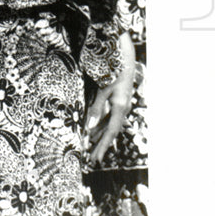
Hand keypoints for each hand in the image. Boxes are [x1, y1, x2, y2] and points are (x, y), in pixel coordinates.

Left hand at [86, 32, 136, 164]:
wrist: (125, 56)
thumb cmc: (113, 72)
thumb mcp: (103, 90)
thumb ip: (96, 108)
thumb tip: (89, 127)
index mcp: (120, 108)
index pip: (110, 133)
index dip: (102, 146)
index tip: (95, 159)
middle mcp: (122, 109)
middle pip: (110, 131)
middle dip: (100, 145)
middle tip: (92, 159)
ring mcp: (120, 104)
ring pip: (109, 124)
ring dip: (100, 135)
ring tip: (91, 147)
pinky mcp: (117, 99)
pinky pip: (109, 116)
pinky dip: (101, 124)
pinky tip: (95, 129)